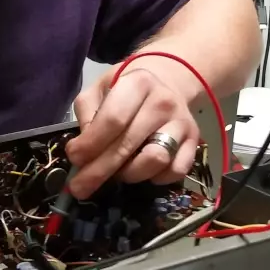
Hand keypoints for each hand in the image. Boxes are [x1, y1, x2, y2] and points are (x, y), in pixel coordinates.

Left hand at [64, 65, 199, 198]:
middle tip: (79, 188)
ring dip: (129, 174)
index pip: (113, 120)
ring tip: (115, 173)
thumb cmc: (127, 88)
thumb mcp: (99, 88)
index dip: (91, 144)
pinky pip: (175, 171)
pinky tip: (141, 171)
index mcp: (138, 83)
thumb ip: (87, 113)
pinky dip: (156, 179)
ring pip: (155, 160)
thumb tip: (83, 148)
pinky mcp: (195, 142)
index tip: (74, 158)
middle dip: (99, 171)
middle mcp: (163, 103)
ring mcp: (181, 124)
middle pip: (128, 145)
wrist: (168, 82)